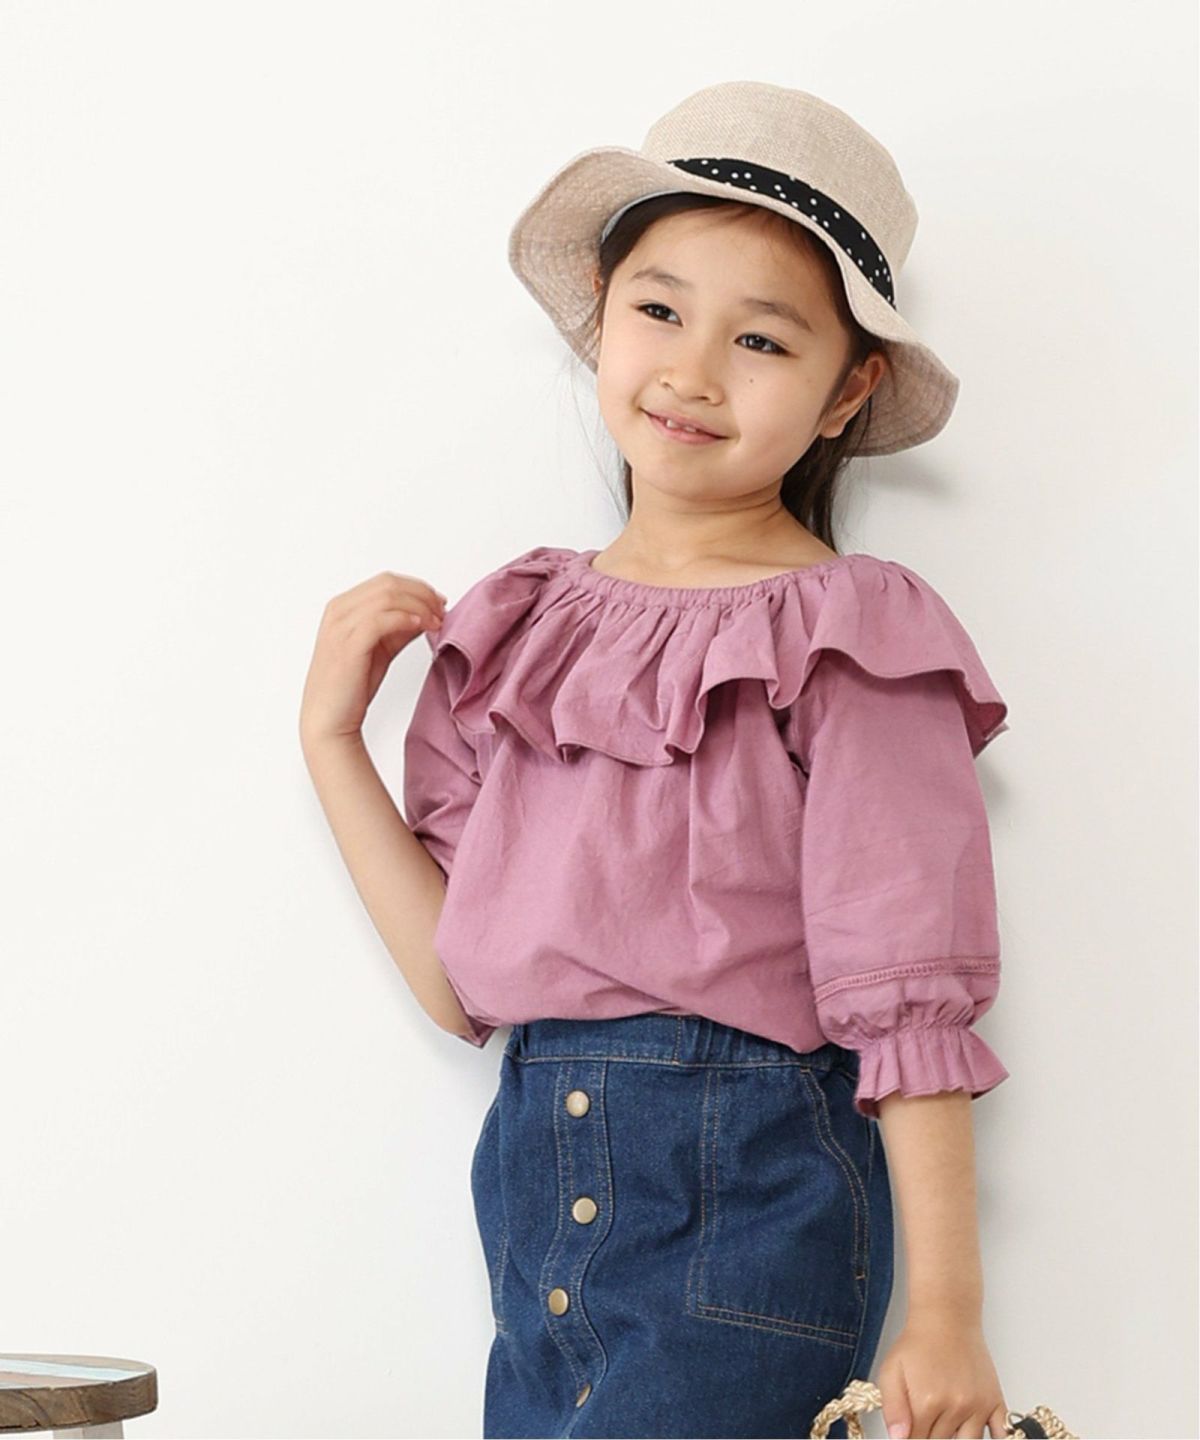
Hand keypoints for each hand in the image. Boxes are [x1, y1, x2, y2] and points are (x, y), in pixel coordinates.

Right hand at [299, 571, 447, 747]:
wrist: (329, 719)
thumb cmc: (351, 687)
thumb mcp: (381, 649)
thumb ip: (400, 628)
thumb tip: (425, 613)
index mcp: (343, 607)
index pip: (386, 581)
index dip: (418, 588)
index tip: (439, 602)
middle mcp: (339, 611)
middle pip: (388, 584)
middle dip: (422, 594)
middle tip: (442, 610)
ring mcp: (341, 626)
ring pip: (387, 597)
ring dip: (419, 606)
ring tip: (436, 621)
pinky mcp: (348, 644)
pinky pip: (381, 619)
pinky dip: (406, 618)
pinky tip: (421, 626)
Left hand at [876, 1311, 1008, 1438]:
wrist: (946, 1318)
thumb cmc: (919, 1343)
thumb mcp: (890, 1371)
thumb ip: (892, 1408)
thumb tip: (898, 1438)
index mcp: (927, 1402)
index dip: (909, 1437)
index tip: (910, 1430)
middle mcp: (955, 1406)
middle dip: (928, 1435)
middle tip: (925, 1417)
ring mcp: (978, 1406)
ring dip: (953, 1437)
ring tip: (944, 1420)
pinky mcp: (995, 1402)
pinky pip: (1001, 1434)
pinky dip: (995, 1438)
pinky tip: (976, 1431)